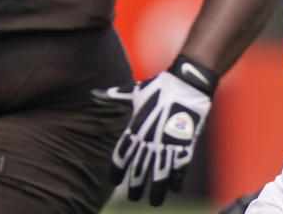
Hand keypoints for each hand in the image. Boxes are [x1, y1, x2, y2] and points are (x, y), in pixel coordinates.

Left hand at [93, 57, 215, 205]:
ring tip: (155, 202)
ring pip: (160, 173)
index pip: (121, 155)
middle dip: (136, 185)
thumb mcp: (135, 91)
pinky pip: (180, 166)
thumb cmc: (160, 86)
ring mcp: (168, 142)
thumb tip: (94, 94)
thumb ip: (115, 96)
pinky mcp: (186, 142)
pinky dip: (177, 179)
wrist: (188, 82)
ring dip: (157, 189)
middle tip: (134, 197)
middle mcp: (150, 138)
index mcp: (135, 127)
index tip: (114, 181)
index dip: (117, 170)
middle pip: (139, 168)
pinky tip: (175, 188)